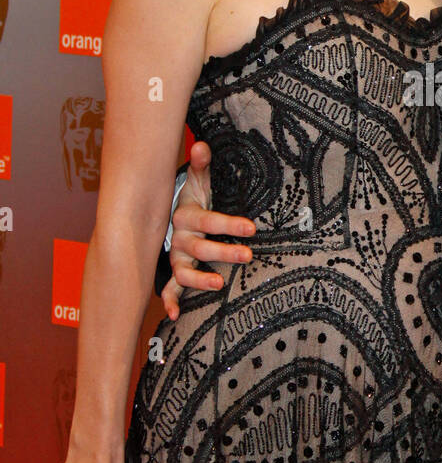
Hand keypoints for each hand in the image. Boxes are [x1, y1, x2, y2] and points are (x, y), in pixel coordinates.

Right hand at [160, 140, 254, 319]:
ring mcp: (176, 257)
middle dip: (224, 252)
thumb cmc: (191, 199)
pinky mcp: (174, 272)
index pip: (209, 220)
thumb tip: (202, 145)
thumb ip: (201, 165)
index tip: (251, 228)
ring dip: (199, 280)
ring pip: (184, 271)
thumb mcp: (197, 182)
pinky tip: (174, 317)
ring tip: (219, 285)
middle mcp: (180, 239)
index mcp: (186, 216)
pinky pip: (169, 289)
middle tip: (248, 255)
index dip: (229, 223)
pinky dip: (170, 302)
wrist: (168, 216)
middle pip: (201, 248)